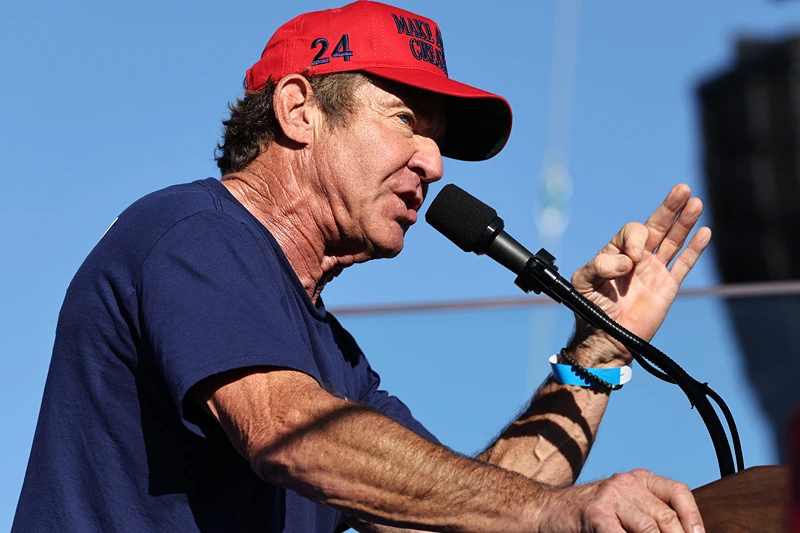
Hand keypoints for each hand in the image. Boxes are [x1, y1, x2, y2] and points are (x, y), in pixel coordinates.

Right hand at [541, 469, 703, 532]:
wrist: (548, 511)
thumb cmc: (590, 514)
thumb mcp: (623, 505)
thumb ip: (649, 513)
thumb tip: (684, 531)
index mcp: (638, 479)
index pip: (677, 492)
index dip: (693, 517)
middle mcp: (626, 483)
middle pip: (666, 517)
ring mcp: (611, 497)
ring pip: (650, 530)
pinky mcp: (596, 514)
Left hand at [568, 184, 710, 365]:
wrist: (605, 338)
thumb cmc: (589, 309)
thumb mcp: (583, 282)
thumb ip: (600, 265)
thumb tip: (629, 261)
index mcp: (615, 252)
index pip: (632, 232)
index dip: (634, 239)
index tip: (632, 259)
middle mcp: (637, 257)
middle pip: (657, 226)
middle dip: (669, 208)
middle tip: (682, 190)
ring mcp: (654, 271)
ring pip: (673, 240)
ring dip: (684, 222)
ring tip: (695, 202)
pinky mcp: (667, 287)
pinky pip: (684, 264)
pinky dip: (694, 249)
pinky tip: (704, 232)